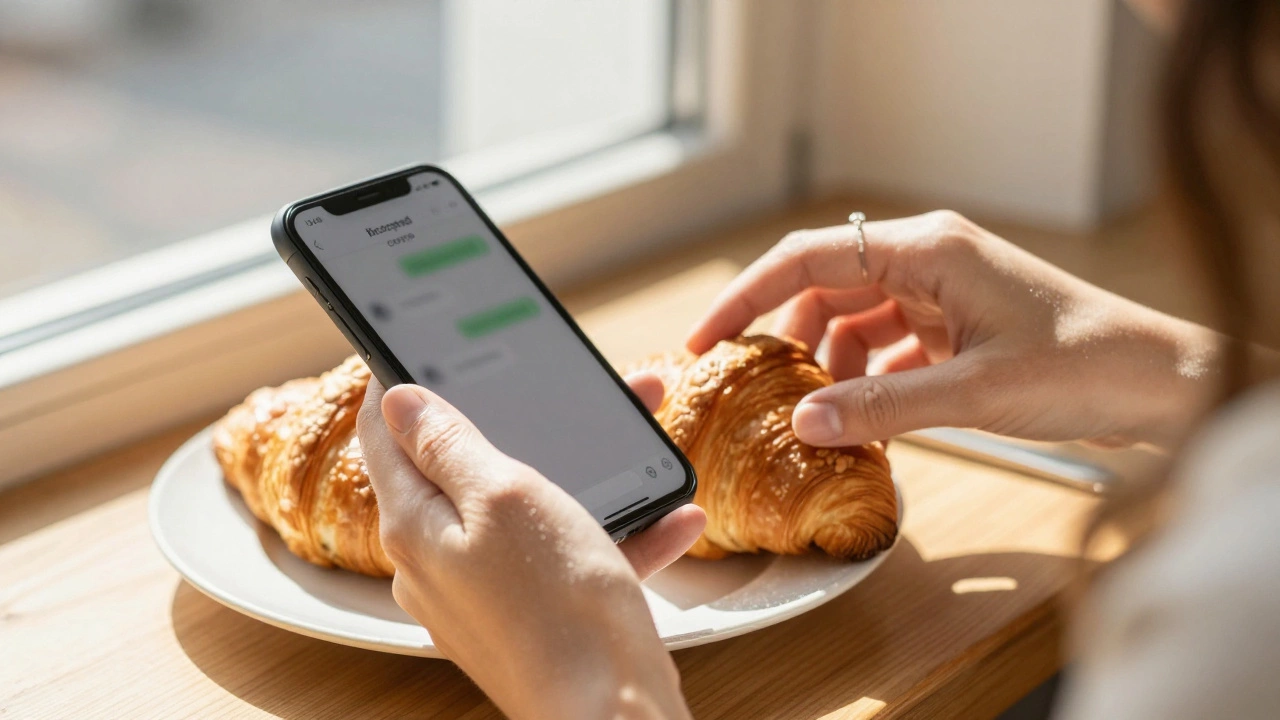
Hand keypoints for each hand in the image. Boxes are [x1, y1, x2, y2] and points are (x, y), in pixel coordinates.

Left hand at [355, 372, 699, 719]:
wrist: (613, 716)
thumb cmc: (560, 607)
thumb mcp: (505, 496)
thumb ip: (448, 444)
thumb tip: (397, 400)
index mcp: (417, 525)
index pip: (384, 435)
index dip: (395, 383)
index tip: (413, 346)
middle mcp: (439, 561)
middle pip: (464, 468)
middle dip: (516, 421)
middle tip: (556, 388)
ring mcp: (486, 593)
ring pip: (528, 509)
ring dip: (582, 473)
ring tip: (639, 440)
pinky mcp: (531, 618)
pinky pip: (566, 559)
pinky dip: (613, 535)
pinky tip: (671, 518)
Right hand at [687, 210, 1217, 447]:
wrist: (1159, 383)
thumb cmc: (1083, 366)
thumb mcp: (972, 393)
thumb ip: (880, 408)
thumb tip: (801, 424)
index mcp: (927, 250)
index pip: (809, 257)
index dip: (747, 297)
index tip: (706, 340)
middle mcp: (929, 260)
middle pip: (825, 289)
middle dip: (788, 339)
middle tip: (755, 391)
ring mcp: (943, 293)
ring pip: (854, 321)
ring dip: (829, 366)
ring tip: (812, 415)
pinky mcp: (957, 327)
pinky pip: (888, 347)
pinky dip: (865, 380)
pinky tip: (858, 419)